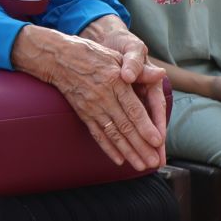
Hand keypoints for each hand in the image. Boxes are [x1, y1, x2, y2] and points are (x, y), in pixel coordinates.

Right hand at [19, 25, 164, 170]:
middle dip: (140, 146)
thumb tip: (161, 74)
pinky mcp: (84, 114)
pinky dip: (108, 148)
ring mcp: (93, 108)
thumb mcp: (117, 57)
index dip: (145, 127)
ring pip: (112, 134)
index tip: (157, 141)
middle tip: (153, 162)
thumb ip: (140, 70)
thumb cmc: (93, 54)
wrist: (60, 59)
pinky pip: (97, 134)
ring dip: (127, 151)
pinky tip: (118, 160)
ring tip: (140, 165)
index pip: (133, 109)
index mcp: (116, 82)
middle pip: (125, 126)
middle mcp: (104, 98)